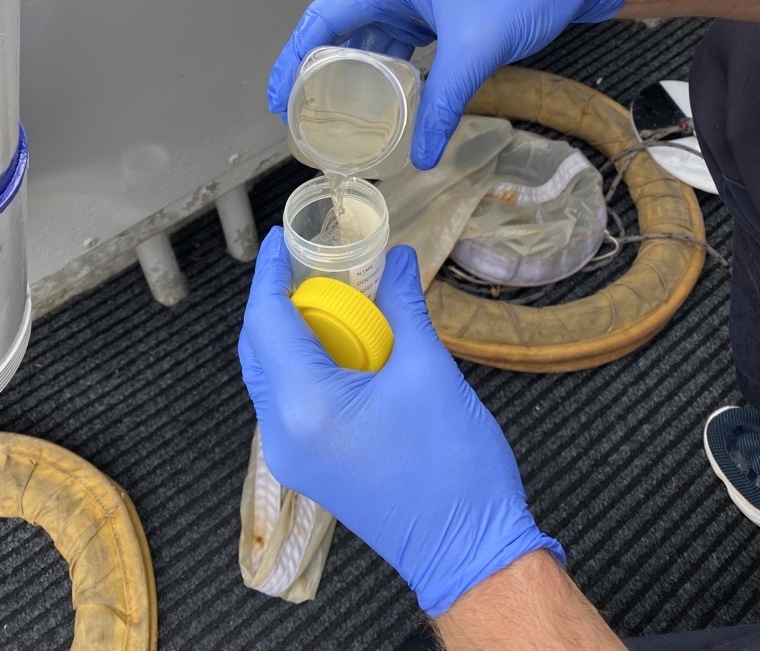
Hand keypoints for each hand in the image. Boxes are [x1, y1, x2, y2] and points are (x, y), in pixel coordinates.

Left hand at [239, 228, 564, 615]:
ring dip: (287, 332)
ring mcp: (292, 457)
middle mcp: (283, 434)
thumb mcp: (429, 370)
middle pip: (258, 348)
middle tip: (303, 262)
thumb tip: (396, 258)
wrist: (470, 552)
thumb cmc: (454, 465)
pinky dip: (301, 363)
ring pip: (269, 375)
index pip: (267, 321)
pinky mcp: (310, 468)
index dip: (269, 273)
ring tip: (319, 294)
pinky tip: (333, 342)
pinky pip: (287, 401)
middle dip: (274, 299)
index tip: (281, 238)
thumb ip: (403, 305)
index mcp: (305, 406)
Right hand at [267, 0, 622, 167]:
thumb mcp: (476, 50)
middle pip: (338, 26)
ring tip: (331, 114)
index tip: (278, 98)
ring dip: (350, 72)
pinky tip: (378, 100)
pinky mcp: (430, 7)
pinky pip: (394, 40)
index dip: (294, 58)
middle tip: (299, 114)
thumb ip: (444, 104)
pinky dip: (383, 69)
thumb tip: (423, 156)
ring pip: (366, 36)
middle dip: (315, 70)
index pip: (326, 16)